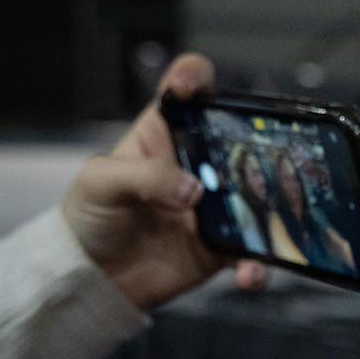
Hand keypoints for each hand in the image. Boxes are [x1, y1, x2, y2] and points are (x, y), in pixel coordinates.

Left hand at [60, 53, 266, 309]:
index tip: (194, 86)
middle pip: (239, 141)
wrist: (91, 279)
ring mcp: (214, 207)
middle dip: (259, 147)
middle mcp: (196, 164)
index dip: (194, 79)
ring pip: (257, 198)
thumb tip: (194, 190)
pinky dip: (257, 265)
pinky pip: (251, 253)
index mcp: (164, 135)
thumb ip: (144, 177)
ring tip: (266, 231)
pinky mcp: (221, 247)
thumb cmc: (90, 218)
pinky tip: (248, 275)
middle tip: (262, 165)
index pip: (186, 92)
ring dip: (270, 213)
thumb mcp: (101, 183)